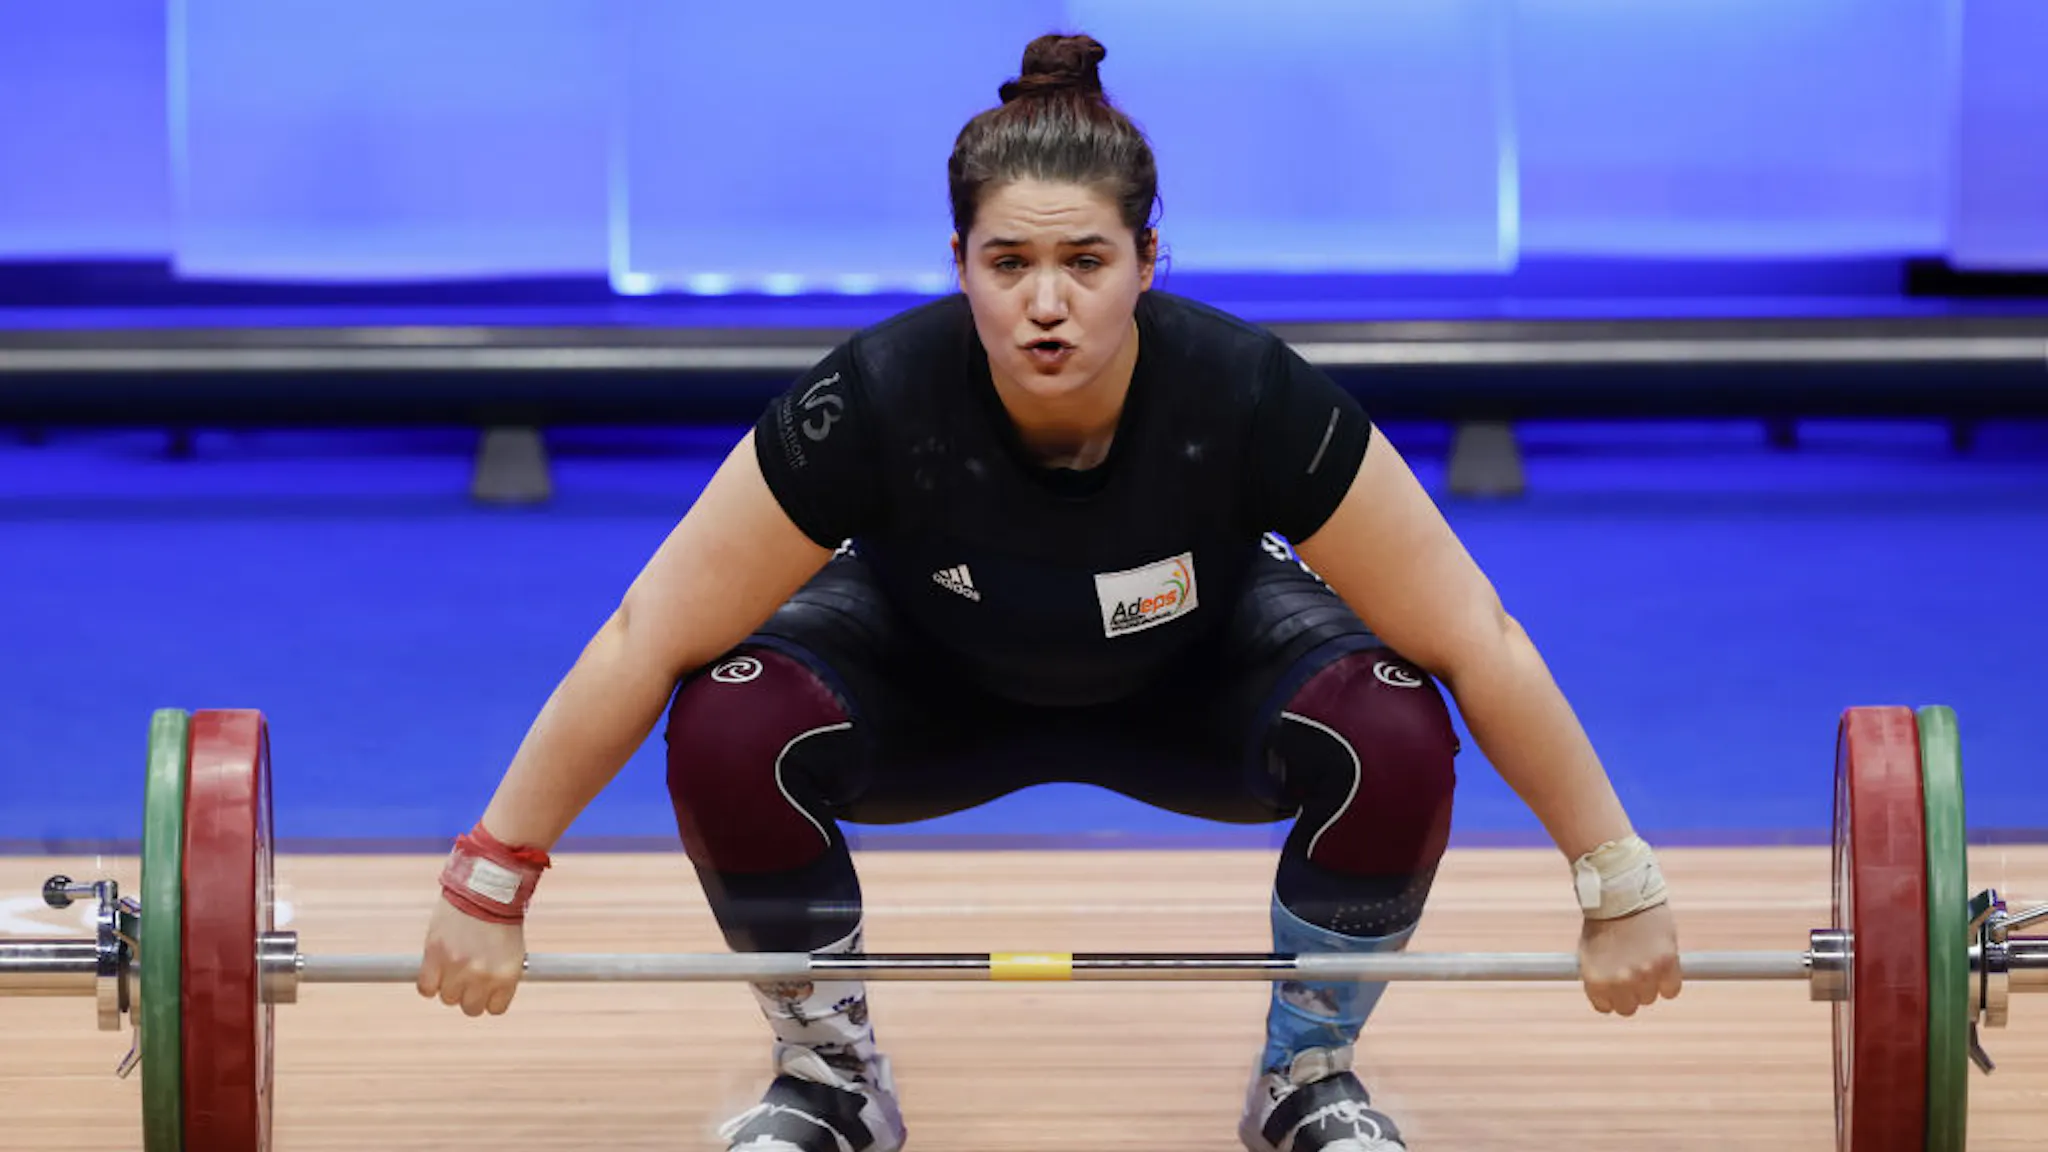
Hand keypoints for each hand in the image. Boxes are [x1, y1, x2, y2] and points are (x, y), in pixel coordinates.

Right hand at [416, 895, 525, 1016]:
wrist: (484, 888)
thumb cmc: (499, 917)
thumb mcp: (511, 950)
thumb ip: (498, 975)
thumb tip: (489, 997)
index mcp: (507, 975)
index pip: (495, 1009)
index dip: (488, 998)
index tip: (485, 987)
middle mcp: (484, 976)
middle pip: (470, 1008)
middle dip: (468, 993)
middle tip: (467, 974)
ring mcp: (458, 967)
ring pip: (448, 998)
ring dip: (448, 985)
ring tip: (453, 963)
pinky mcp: (435, 956)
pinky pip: (426, 988)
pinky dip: (428, 982)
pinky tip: (435, 968)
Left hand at [1576, 901, 1680, 1016]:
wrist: (1623, 894)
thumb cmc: (1603, 920)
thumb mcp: (1588, 952)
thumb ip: (1598, 978)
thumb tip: (1605, 998)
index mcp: (1595, 979)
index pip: (1605, 1008)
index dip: (1610, 996)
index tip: (1613, 986)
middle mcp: (1619, 981)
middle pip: (1628, 1008)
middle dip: (1629, 993)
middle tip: (1629, 974)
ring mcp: (1644, 974)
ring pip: (1650, 998)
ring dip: (1648, 984)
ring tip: (1642, 960)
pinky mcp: (1667, 964)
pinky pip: (1671, 989)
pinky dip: (1668, 981)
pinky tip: (1661, 964)